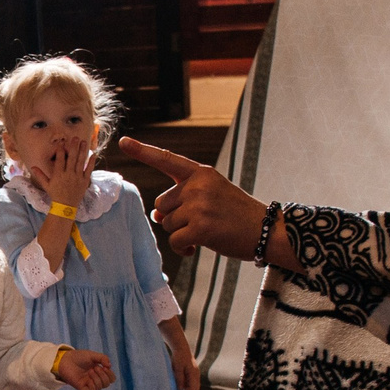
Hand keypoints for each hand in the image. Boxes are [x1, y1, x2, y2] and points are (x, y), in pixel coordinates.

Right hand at [39, 138, 92, 208]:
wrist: (65, 206)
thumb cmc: (55, 194)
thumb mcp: (46, 185)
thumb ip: (40, 175)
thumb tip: (33, 167)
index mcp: (59, 174)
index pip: (60, 159)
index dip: (61, 150)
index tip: (62, 142)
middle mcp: (69, 174)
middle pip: (72, 158)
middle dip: (74, 147)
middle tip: (75, 138)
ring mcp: (78, 177)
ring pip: (81, 161)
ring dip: (83, 151)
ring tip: (84, 142)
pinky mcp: (85, 181)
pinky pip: (89, 170)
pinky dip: (92, 162)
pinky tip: (94, 154)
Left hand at [53, 347, 115, 389]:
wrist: (66, 359)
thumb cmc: (79, 357)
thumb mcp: (93, 355)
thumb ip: (103, 358)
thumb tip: (109, 366)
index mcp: (99, 373)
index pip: (111, 379)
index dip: (110, 374)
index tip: (105, 367)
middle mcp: (95, 379)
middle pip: (106, 384)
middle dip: (104, 376)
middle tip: (96, 368)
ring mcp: (88, 384)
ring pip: (99, 387)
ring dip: (97, 379)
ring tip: (90, 371)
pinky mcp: (81, 387)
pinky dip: (92, 386)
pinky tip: (88, 379)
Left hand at [115, 136, 268, 259]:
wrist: (265, 230)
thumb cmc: (235, 215)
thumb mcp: (211, 196)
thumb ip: (182, 200)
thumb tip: (157, 215)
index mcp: (201, 173)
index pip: (167, 160)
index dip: (143, 151)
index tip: (123, 141)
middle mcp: (198, 185)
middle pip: (162, 204)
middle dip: (174, 217)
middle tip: (200, 221)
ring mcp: (199, 205)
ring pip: (167, 223)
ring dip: (181, 233)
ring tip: (205, 232)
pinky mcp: (201, 227)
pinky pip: (175, 240)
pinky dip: (182, 248)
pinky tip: (197, 247)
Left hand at [169, 340, 199, 389]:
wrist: (181, 348)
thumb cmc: (178, 358)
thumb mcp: (177, 368)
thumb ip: (179, 379)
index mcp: (193, 374)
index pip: (192, 388)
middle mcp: (196, 374)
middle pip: (196, 389)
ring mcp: (196, 373)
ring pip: (195, 386)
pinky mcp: (193, 372)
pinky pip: (193, 382)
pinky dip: (189, 387)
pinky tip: (182, 388)